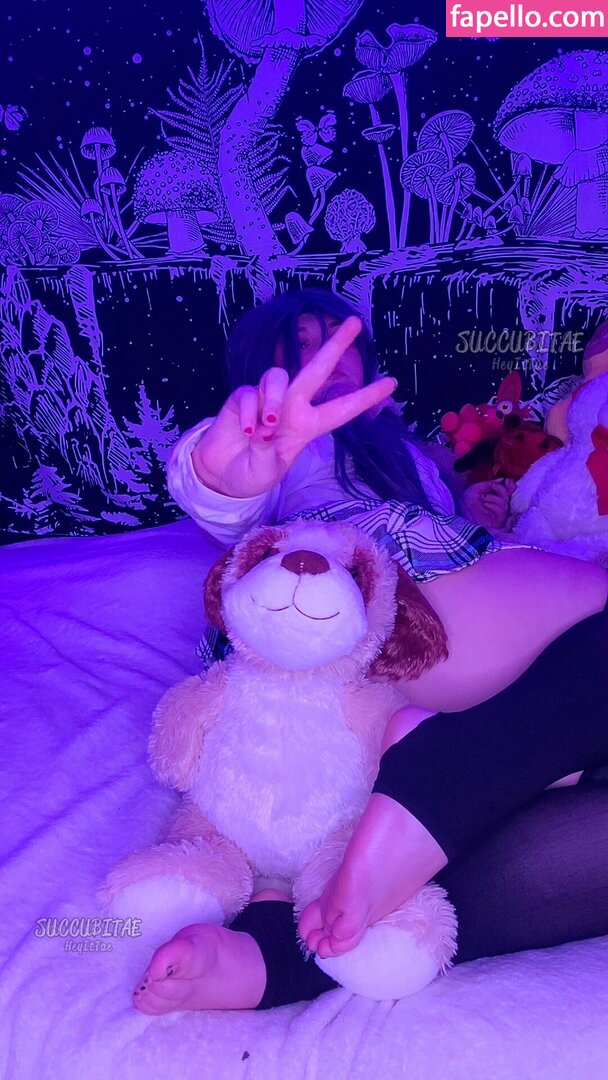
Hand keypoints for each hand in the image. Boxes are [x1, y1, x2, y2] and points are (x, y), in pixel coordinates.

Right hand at [191, 317, 396, 497]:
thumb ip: (268, 453)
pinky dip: (249, 413)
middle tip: (355, 322)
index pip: (341, 410)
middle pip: (315, 370)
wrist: (220, 475)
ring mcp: (266, 399)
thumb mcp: (266, 472)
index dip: (366, 397)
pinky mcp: (242, 397)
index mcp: (307, 427)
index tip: (392, 383)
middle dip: (335, 345)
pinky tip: (246, 431)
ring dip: (273, 400)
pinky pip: (249, 394)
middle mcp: (291, 407)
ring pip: (278, 378)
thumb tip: (265, 429)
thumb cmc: (252, 473)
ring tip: (266, 428)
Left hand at [460, 478, 514, 530]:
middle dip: (501, 489)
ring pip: (504, 501)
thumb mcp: (474, 489)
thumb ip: (487, 484)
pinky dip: (492, 505)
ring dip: (493, 497)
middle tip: (493, 486)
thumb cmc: (467, 504)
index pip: (507, 489)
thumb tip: (501, 480)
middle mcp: (498, 503)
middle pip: (508, 494)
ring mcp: (499, 512)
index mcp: (494, 495)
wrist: (462, 517)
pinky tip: (485, 505)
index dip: (508, 484)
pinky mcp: (499, 519)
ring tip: (483, 498)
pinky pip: (501, 510)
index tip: (506, 480)